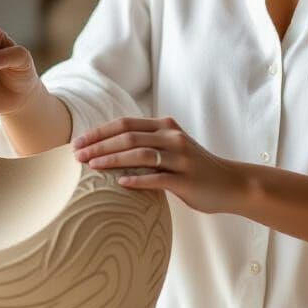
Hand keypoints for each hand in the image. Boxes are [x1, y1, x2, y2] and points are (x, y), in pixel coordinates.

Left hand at [71, 116, 246, 214]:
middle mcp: (172, 138)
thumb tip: (108, 150)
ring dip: (112, 159)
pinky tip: (119, 184)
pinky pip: (157, 178)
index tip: (77, 142)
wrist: (231, 183)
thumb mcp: (171, 148)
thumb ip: (147, 144)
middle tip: (76, 155)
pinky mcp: (186, 180)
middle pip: (128, 136)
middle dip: (99, 145)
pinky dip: (137, 179)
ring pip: (140, 154)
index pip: (125, 123)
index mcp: (165, 127)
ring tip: (91, 166)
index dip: (99, 132)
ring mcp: (180, 158)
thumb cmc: (194, 168)